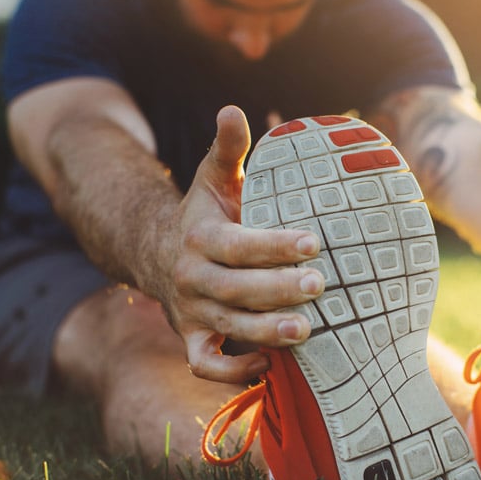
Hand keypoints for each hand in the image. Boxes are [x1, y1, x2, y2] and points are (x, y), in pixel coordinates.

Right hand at [147, 106, 325, 383]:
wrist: (159, 255)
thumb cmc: (205, 214)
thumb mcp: (214, 179)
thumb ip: (228, 149)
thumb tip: (232, 108)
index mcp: (200, 237)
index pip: (238, 244)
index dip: (274, 245)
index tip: (314, 243)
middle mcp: (193, 277)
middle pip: (236, 288)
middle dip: (278, 290)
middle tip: (321, 286)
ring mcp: (192, 313)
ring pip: (227, 328)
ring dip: (266, 333)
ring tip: (307, 330)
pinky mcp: (193, 341)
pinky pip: (206, 365)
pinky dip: (233, 371)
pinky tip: (269, 363)